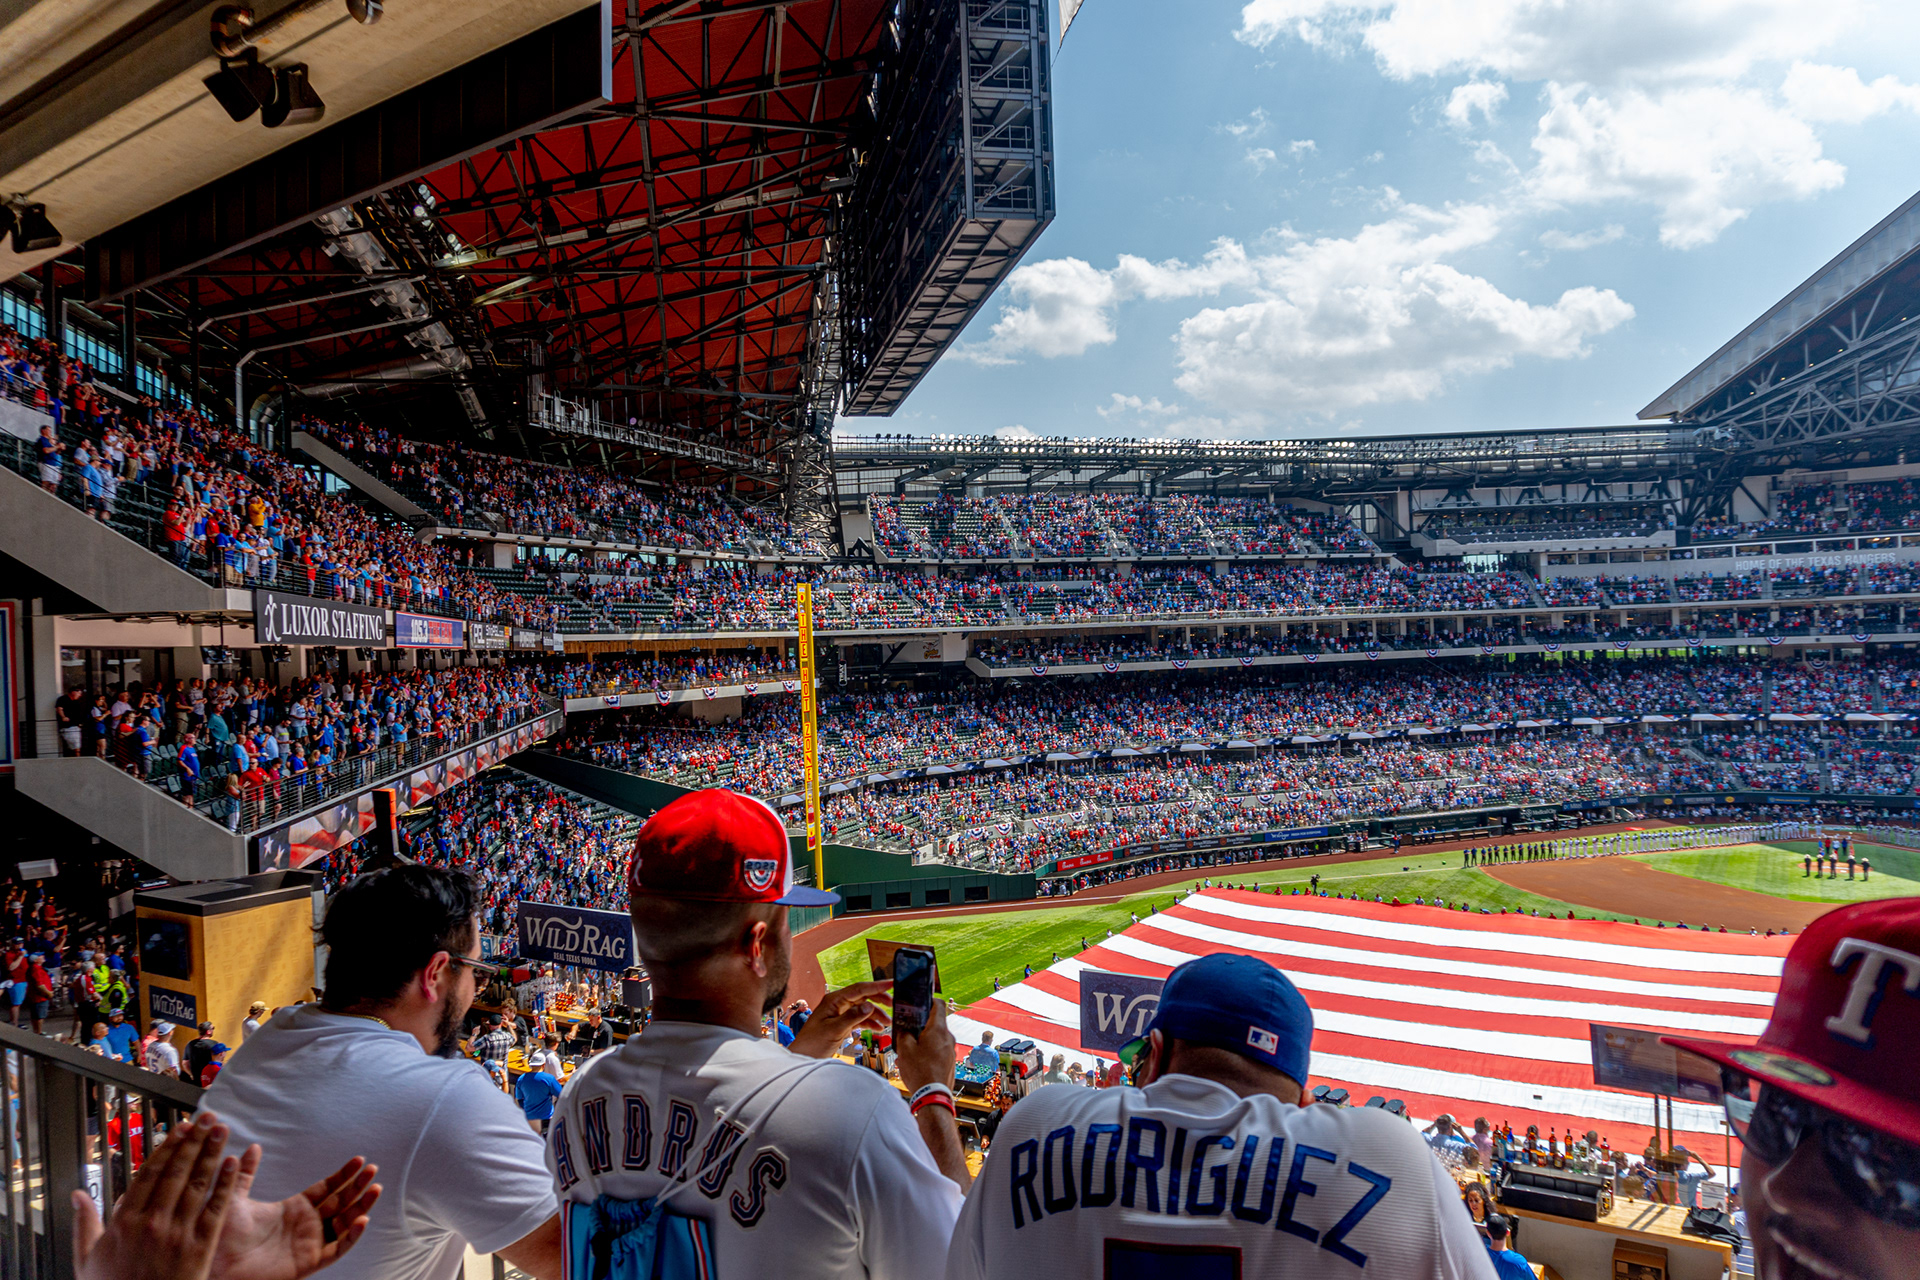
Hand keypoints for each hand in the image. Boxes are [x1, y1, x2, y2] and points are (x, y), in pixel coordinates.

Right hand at [73, 1111, 239, 1279]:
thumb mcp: (87, 1261)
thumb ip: (83, 1224)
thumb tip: (77, 1195)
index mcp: (124, 1222)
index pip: (149, 1173)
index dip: (167, 1147)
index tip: (179, 1128)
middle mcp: (152, 1223)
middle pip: (176, 1172)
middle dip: (193, 1141)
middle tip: (206, 1118)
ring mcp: (177, 1234)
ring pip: (197, 1184)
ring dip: (211, 1153)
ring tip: (221, 1130)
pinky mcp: (200, 1247)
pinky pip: (215, 1209)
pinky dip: (225, 1184)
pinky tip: (234, 1163)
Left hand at [210, 1140, 379, 1279]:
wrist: (214, 1263)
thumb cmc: (222, 1235)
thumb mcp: (235, 1198)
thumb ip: (246, 1173)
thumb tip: (252, 1146)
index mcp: (295, 1209)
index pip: (328, 1189)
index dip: (344, 1175)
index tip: (360, 1160)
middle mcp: (307, 1225)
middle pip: (342, 1203)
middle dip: (358, 1187)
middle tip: (373, 1170)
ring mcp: (310, 1244)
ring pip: (345, 1224)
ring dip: (361, 1207)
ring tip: (375, 1189)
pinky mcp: (309, 1262)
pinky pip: (337, 1249)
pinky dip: (352, 1236)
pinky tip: (362, 1220)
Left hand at [788, 980, 888, 1059]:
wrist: (803, 1056)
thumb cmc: (813, 1042)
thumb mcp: (834, 1030)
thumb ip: (852, 1017)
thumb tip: (870, 1005)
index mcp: (834, 1000)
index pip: (859, 989)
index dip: (876, 986)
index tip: (891, 983)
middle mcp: (838, 1004)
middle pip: (863, 996)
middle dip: (879, 999)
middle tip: (893, 1004)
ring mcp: (840, 1013)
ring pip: (863, 1008)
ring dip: (876, 1014)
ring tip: (887, 1022)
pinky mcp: (842, 1023)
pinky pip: (860, 1019)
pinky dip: (870, 1022)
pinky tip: (878, 1028)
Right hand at [893, 997, 956, 1093]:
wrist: (933, 1096)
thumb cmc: (920, 1072)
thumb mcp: (904, 1049)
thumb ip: (903, 1034)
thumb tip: (905, 1031)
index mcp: (938, 1030)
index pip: (938, 1005)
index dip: (928, 1000)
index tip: (920, 1002)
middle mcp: (948, 1038)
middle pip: (935, 1024)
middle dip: (921, 1026)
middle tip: (907, 1031)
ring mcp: (951, 1050)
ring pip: (936, 1039)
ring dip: (923, 1041)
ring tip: (909, 1052)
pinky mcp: (950, 1061)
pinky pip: (939, 1051)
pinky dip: (928, 1052)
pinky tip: (917, 1062)